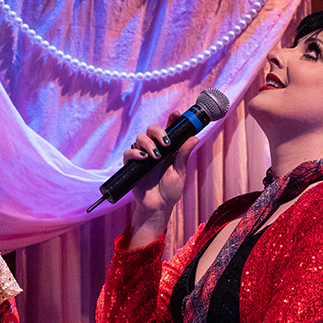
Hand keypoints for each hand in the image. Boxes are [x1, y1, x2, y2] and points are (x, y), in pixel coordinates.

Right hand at [125, 112, 200, 247]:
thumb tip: (194, 138)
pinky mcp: (131, 166)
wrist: (158, 207)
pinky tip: (143, 158)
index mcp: (167, 149)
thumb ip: (184, 155)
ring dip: (148, 144)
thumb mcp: (180, 172)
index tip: (177, 115)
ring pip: (140, 138)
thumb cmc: (170, 191)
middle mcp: (154, 149)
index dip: (172, 120)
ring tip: (156, 156)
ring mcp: (142, 156)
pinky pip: (129, 153)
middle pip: (152, 129)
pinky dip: (135, 153)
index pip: (168, 129)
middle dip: (158, 132)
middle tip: (165, 143)